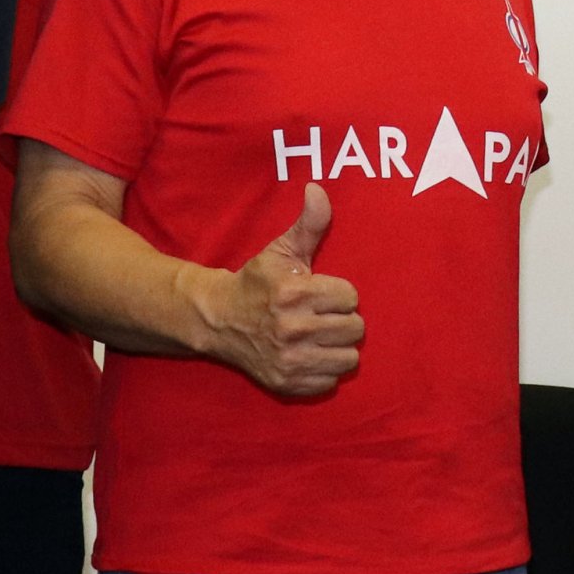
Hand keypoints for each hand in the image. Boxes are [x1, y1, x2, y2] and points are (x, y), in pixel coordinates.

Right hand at [203, 183, 362, 396]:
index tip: (320, 294)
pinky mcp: (287, 384)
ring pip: (349, 357)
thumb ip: (308, 223)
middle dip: (340, 320)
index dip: (338, 294)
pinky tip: (309, 355)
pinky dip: (324, 369)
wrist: (218, 321)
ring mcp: (289, 360)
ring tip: (318, 336)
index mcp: (293, 293)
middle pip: (354, 328)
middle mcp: (292, 329)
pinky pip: (331, 380)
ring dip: (337, 347)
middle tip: (320, 316)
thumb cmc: (257, 283)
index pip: (351, 297)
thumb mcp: (281, 250)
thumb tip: (318, 190)